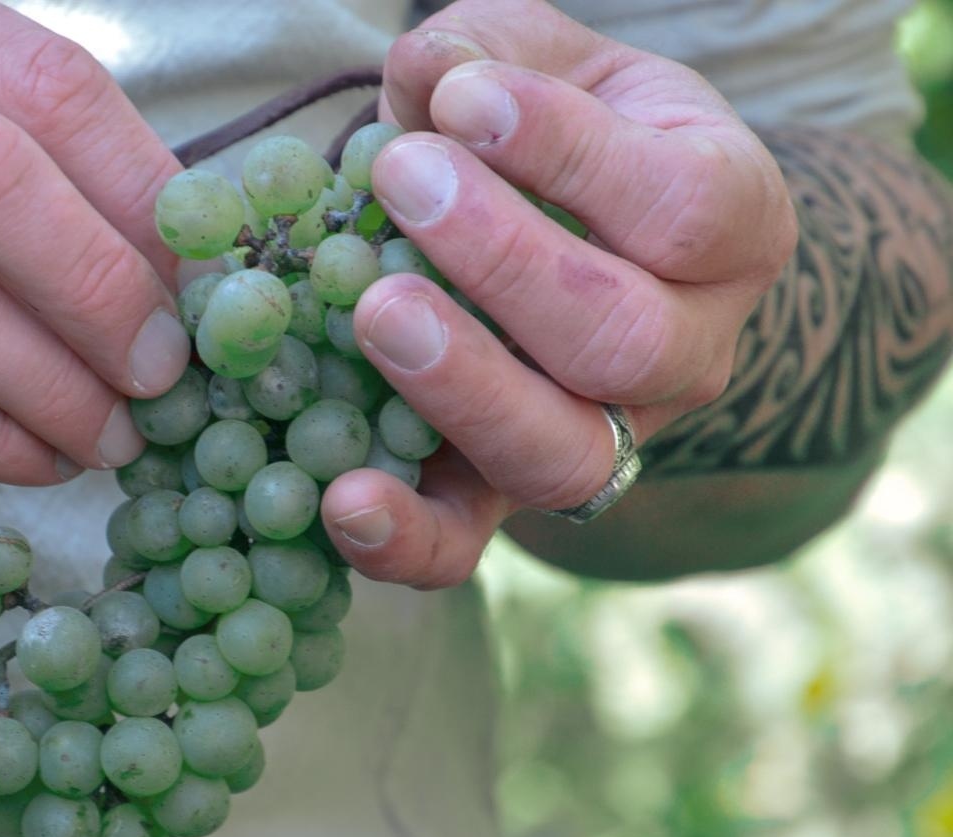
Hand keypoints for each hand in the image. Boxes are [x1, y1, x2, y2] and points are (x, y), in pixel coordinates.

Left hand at [320, 0, 796, 585]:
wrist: (576, 239)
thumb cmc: (566, 137)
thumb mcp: (549, 70)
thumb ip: (496, 56)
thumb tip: (431, 70)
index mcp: (729, 229)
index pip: (685, 207)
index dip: (575, 156)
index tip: (467, 102)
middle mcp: (688, 352)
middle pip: (625, 341)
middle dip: (506, 263)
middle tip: (404, 181)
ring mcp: (601, 439)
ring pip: (559, 453)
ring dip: (461, 386)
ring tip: (375, 310)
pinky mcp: (502, 497)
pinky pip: (469, 545)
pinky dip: (406, 538)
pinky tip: (343, 501)